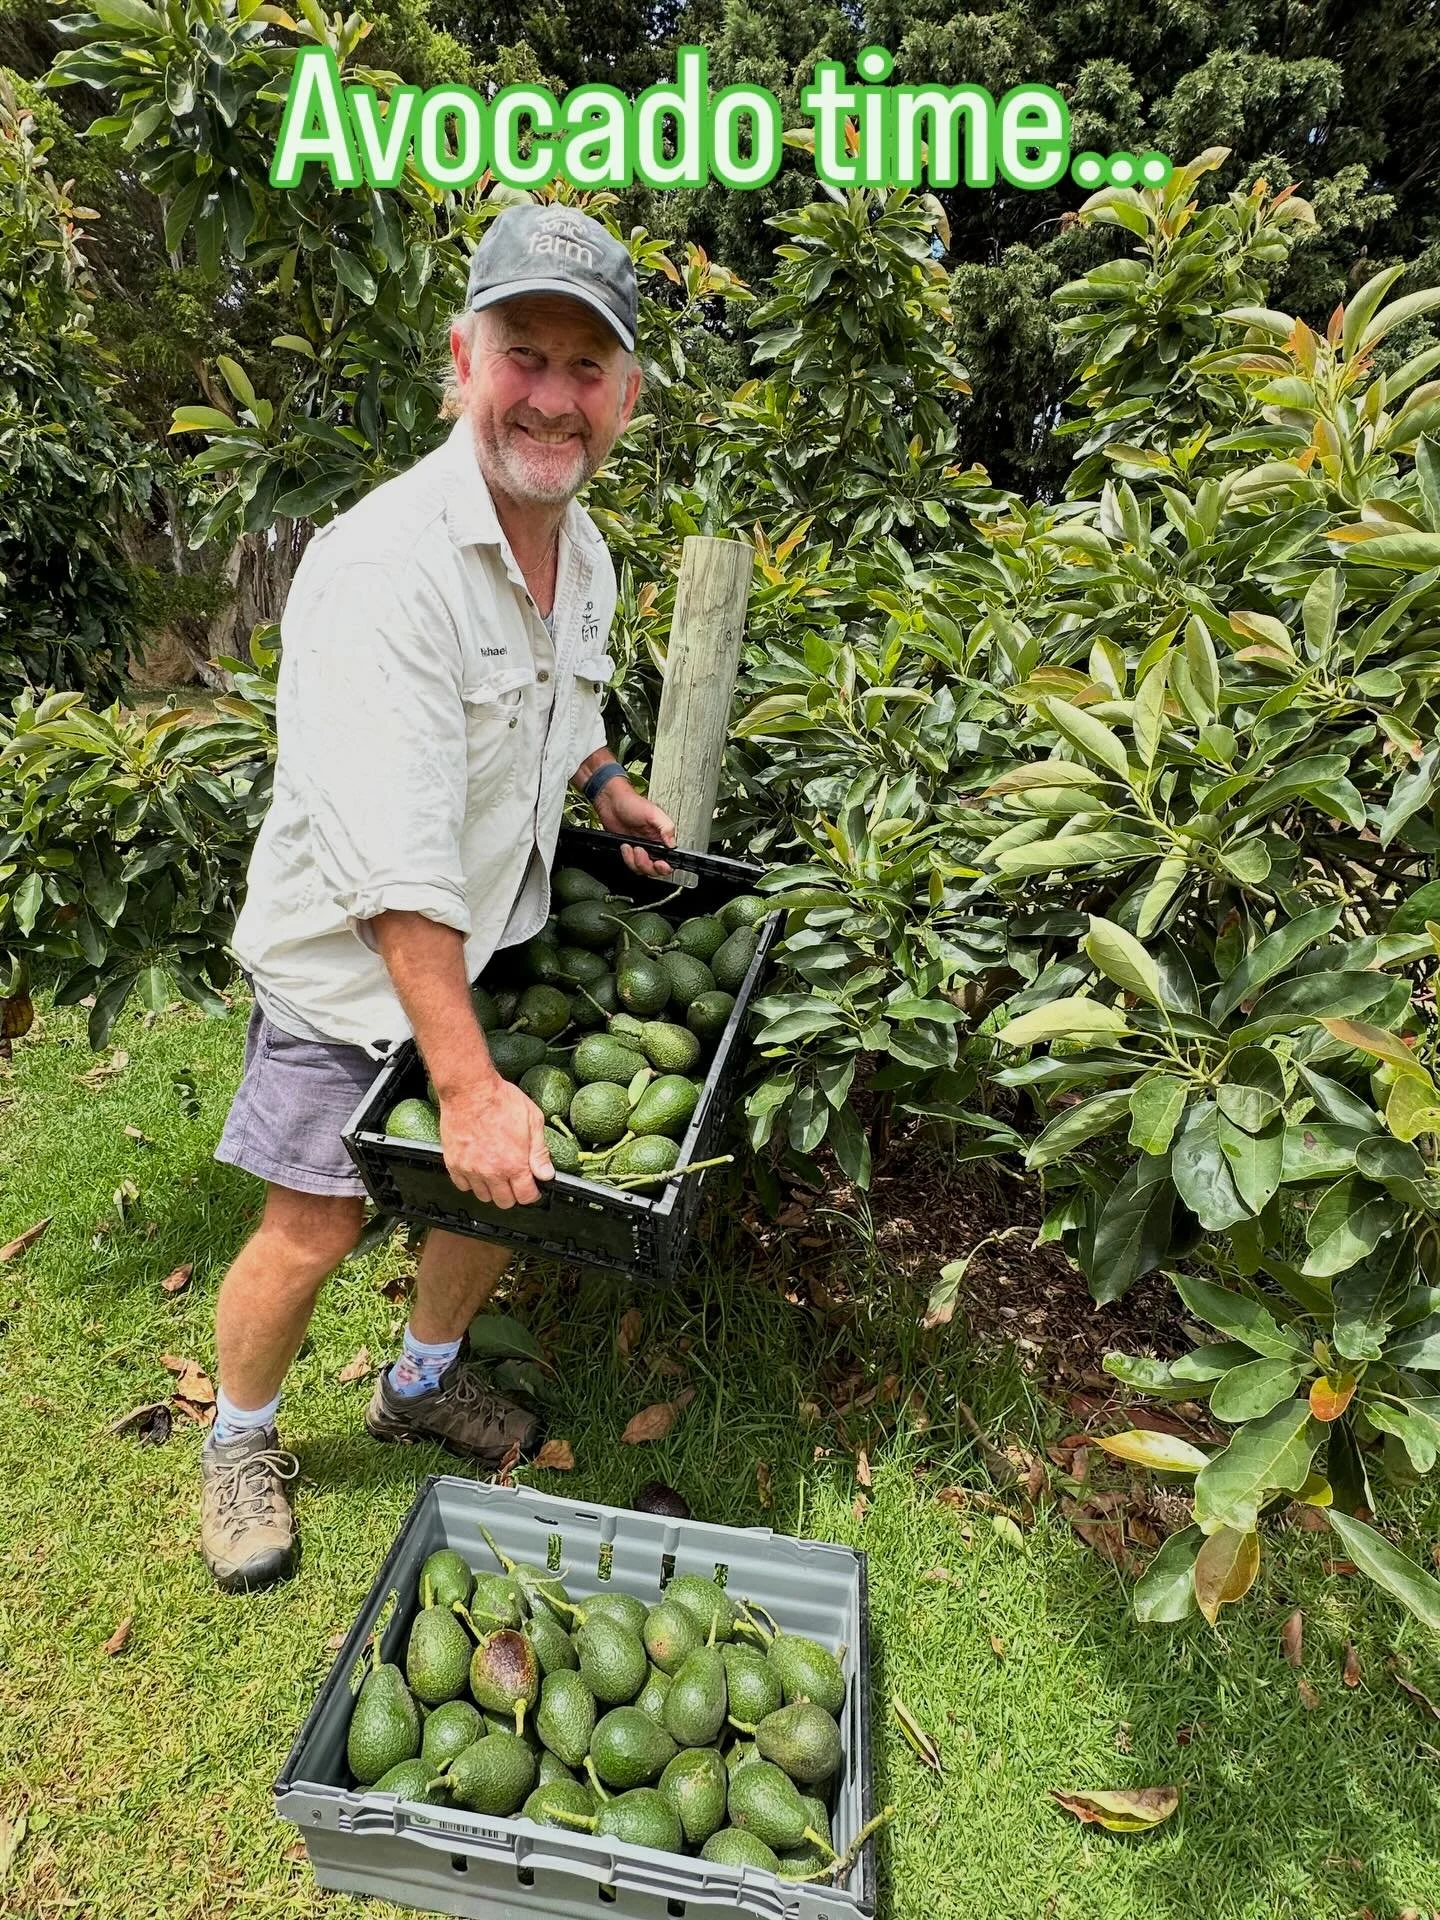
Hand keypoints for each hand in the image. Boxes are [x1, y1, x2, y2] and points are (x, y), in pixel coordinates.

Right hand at [438, 1072, 552, 1208]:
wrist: (470, 1089)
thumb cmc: (502, 1100)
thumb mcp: (533, 1120)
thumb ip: (540, 1151)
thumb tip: (546, 1174)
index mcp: (514, 1164)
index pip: (526, 1196)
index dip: (532, 1194)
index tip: (532, 1187)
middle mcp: (492, 1172)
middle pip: (504, 1201)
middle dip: (513, 1194)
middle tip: (514, 1180)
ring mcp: (470, 1170)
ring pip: (483, 1196)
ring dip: (492, 1189)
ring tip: (496, 1174)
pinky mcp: (453, 1163)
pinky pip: (462, 1185)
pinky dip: (470, 1182)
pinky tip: (477, 1169)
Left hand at [595, 778, 676, 878]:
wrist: (611, 803)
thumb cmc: (631, 803)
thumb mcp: (653, 813)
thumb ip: (666, 827)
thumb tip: (673, 844)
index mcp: (662, 837)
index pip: (669, 859)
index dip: (665, 866)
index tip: (659, 863)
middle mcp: (653, 845)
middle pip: (655, 869)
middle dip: (646, 864)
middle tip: (640, 850)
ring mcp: (641, 850)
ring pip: (642, 869)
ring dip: (635, 860)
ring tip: (631, 846)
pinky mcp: (629, 852)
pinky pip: (631, 864)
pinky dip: (627, 858)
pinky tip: (625, 846)